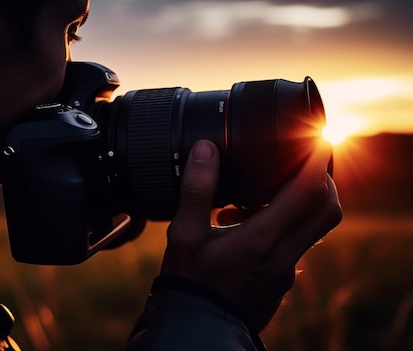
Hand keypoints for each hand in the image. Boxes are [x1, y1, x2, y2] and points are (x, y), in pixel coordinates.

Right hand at [161, 139, 341, 332]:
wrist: (197, 326)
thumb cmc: (188, 281)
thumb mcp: (183, 234)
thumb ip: (197, 189)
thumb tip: (205, 149)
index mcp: (262, 239)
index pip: (309, 192)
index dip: (318, 160)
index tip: (317, 139)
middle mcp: (283, 255)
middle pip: (328, 209)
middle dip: (323, 180)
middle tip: (302, 162)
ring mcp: (286, 270)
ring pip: (315, 228)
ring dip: (304, 203)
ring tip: (265, 192)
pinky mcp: (282, 280)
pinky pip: (297, 244)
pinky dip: (286, 224)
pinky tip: (249, 223)